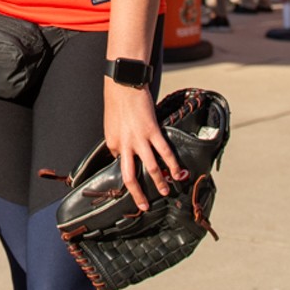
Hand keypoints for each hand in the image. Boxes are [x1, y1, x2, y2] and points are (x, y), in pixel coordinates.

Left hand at [102, 83, 184, 212]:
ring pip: (150, 168)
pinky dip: (172, 165)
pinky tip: (178, 173)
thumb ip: (119, 140)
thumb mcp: (111, 124)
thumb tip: (125, 151)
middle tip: (144, 206)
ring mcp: (138, 139)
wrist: (124, 84)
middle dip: (138, 194)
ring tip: (166, 191)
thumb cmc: (117, 101)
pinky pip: (164, 152)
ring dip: (159, 182)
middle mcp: (124, 144)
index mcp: (112, 143)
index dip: (129, 170)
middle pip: (130, 177)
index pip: (120, 164)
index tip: (136, 180)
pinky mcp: (152, 131)